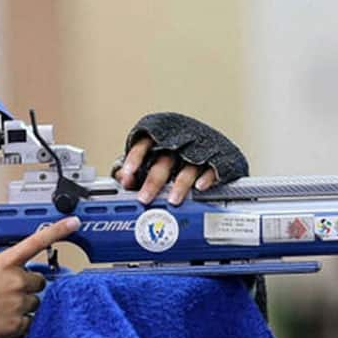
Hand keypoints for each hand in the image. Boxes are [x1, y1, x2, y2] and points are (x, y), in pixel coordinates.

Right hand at [0, 216, 80, 337]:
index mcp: (4, 262)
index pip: (36, 242)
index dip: (58, 231)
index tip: (73, 223)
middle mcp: (15, 281)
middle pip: (38, 281)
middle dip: (27, 284)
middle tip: (8, 290)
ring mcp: (18, 303)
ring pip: (35, 302)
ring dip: (23, 304)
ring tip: (1, 307)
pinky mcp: (16, 324)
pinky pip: (29, 322)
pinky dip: (19, 322)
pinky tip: (2, 320)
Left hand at [113, 112, 248, 205]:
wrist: (209, 140)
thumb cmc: (173, 149)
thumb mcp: (152, 154)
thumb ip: (135, 168)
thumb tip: (121, 179)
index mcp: (160, 137)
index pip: (144, 144)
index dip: (134, 158)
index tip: (127, 174)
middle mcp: (178, 142)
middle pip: (164, 161)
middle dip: (153, 181)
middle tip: (144, 198)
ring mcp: (197, 150)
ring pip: (188, 167)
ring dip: (179, 184)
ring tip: (172, 200)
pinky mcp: (216, 158)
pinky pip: (212, 168)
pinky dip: (206, 178)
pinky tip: (200, 187)